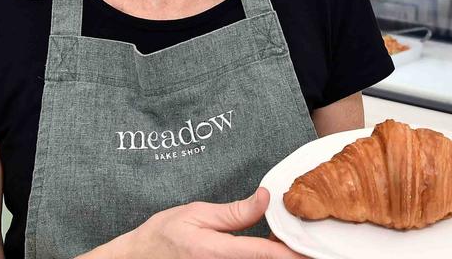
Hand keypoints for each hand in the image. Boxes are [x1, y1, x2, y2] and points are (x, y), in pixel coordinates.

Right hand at [114, 188, 303, 258]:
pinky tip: (268, 249)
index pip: (263, 255)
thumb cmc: (164, 235)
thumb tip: (266, 199)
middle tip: (304, 239)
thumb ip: (235, 212)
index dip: (292, 252)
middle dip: (288, 254)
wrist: (138, 258)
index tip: (313, 249)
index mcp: (216, 253)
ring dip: (275, 256)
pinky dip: (261, 258)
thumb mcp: (197, 214)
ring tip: (285, 241)